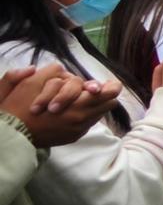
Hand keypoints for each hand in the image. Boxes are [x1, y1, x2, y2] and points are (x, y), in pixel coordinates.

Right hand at [0, 64, 123, 147]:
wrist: (12, 134)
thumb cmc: (17, 107)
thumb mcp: (30, 83)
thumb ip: (51, 73)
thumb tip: (61, 68)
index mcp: (74, 103)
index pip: (105, 93)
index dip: (108, 86)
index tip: (100, 84)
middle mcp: (81, 117)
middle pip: (109, 102)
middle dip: (104, 94)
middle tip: (94, 89)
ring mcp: (79, 128)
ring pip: (101, 112)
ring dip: (96, 104)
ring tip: (83, 98)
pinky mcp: (75, 136)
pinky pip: (90, 123)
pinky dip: (87, 114)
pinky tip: (74, 109)